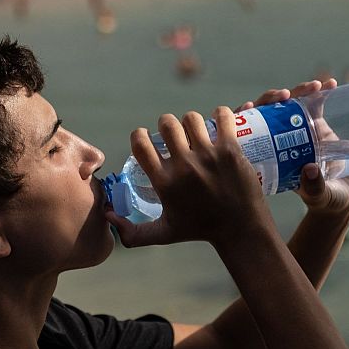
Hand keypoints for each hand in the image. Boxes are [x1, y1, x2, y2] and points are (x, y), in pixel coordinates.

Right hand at [105, 107, 273, 248]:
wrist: (240, 230)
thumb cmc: (199, 230)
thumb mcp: (163, 234)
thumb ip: (132, 233)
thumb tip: (108, 216)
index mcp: (164, 182)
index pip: (140, 144)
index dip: (140, 134)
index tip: (147, 136)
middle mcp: (183, 166)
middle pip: (167, 124)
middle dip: (167, 124)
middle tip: (176, 134)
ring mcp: (208, 156)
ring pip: (192, 118)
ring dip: (192, 121)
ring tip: (197, 131)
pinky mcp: (231, 150)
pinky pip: (222, 117)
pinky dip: (220, 114)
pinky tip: (220, 121)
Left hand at [237, 78, 348, 219]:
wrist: (344, 194)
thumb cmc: (326, 199)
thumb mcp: (318, 196)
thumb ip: (313, 187)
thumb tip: (309, 169)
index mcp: (266, 157)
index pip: (246, 133)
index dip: (243, 117)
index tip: (250, 107)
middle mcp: (276, 140)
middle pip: (265, 112)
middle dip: (271, 99)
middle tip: (284, 95)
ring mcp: (294, 130)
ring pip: (288, 104)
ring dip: (297, 91)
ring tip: (313, 87)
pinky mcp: (314, 124)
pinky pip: (313, 104)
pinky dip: (320, 92)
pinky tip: (330, 85)